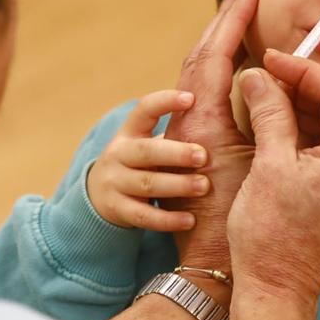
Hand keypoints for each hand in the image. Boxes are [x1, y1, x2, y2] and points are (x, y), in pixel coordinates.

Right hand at [87, 90, 209, 231]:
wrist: (99, 196)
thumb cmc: (141, 165)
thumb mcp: (149, 144)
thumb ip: (176, 133)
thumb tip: (220, 113)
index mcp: (130, 132)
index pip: (144, 110)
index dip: (165, 102)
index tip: (191, 99)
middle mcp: (118, 154)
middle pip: (146, 151)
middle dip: (176, 153)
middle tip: (204, 155)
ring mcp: (114, 182)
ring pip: (147, 183)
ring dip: (177, 185)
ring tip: (204, 186)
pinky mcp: (117, 209)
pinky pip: (143, 216)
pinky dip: (167, 219)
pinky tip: (190, 220)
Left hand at [162, 0, 258, 268]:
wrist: (208, 270)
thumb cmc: (234, 225)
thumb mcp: (258, 166)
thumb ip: (264, 116)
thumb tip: (265, 74)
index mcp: (200, 119)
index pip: (214, 55)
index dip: (232, 20)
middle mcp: (187, 120)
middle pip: (202, 57)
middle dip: (224, 21)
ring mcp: (189, 133)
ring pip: (201, 75)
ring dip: (221, 43)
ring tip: (240, 14)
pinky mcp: (197, 145)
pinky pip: (208, 94)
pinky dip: (223, 70)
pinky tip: (240, 65)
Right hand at [228, 50, 319, 304]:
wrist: (277, 292)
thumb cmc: (269, 234)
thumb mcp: (267, 163)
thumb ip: (270, 111)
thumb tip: (259, 75)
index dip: (304, 71)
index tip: (272, 61)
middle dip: (309, 90)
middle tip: (271, 79)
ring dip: (313, 115)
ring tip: (274, 105)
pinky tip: (288, 137)